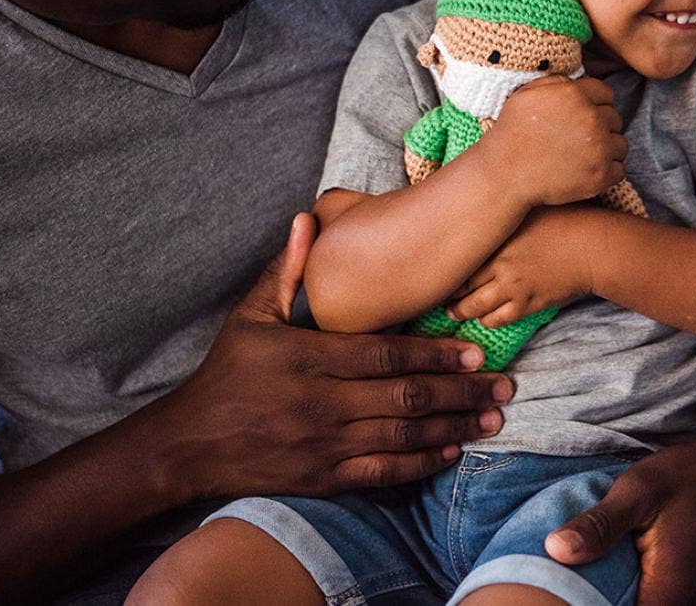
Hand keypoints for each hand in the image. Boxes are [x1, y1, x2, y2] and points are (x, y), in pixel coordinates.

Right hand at [163, 214, 513, 501]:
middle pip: (407, 396)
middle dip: (461, 392)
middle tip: (503, 386)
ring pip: (403, 436)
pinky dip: (419, 464)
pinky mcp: (323, 477)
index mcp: (311, 358)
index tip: (474, 352)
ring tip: (491, 418)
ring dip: (453, 427)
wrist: (192, 442)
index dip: (436, 354)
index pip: (388, 355)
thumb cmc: (228, 370)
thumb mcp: (249, 313)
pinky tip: (450, 454)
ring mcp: (325, 444)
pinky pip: (381, 473)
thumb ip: (285, 270)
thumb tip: (306, 219)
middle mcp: (324, 402)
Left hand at [446, 205, 594, 326]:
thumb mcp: (528, 209)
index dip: (443, 267)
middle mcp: (500, 264)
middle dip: (446, 294)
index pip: (458, 258)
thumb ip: (502, 212)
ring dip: (461, 312)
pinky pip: (499, 319)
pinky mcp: (528, 304)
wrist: (593, 246)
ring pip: (475, 307)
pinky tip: (483, 319)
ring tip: (454, 313)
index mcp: (496, 239)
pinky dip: (487, 321)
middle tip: (437, 296)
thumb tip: (480, 207)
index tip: (434, 268)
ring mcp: (513, 287)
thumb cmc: (564, 220)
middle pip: (460, 285)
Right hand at [486, 75, 626, 207]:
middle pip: (615, 119)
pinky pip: (620, 170)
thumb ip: (557, 82)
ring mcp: (598, 149)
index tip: (581, 117)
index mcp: (575, 95)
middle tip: (578, 139)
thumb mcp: (527, 94)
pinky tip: (586, 171)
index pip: (606, 94)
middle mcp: (591, 119)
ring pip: (621, 144)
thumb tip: (578, 82)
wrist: (504, 174)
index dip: (595, 104)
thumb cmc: (511, 133)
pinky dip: (606, 173)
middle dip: (600, 127)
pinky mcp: (600, 176)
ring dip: (607, 150)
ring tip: (583, 156)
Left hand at [543, 409, 695, 604]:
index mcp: (672, 591)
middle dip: (616, 600)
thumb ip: (599, 526)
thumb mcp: (638, 491)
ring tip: (613, 576)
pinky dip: (659, 596)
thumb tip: (554, 551)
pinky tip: (642, 575)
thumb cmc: (692, 476)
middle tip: (588, 581)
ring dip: (639, 597)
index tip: (572, 593)